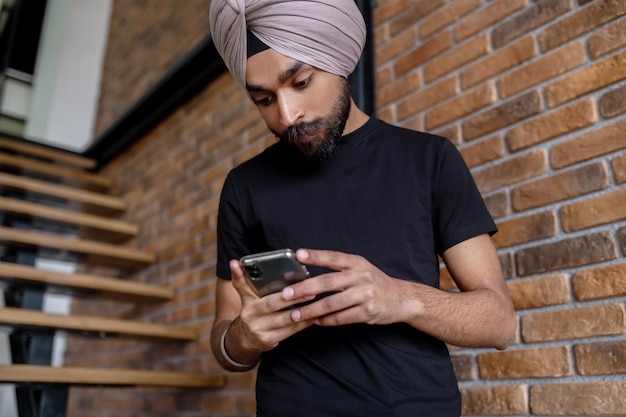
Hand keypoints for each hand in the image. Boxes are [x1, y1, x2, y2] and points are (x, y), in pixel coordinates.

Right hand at [228, 259, 314, 352]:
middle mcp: (250, 315)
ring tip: (315, 301)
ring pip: (283, 319)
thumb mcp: (247, 296)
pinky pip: (289, 331)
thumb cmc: (253, 311)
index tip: (238, 263)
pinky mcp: (269, 340)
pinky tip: (313, 316)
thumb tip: (235, 262)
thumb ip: (244, 280)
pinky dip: (302, 324)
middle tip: (309, 289)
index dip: (239, 275)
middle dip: (291, 297)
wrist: (245, 339)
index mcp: (247, 301)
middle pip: (271, 303)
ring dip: (301, 311)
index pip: (242, 286)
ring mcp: (259, 330)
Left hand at [283, 249, 411, 325]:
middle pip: (328, 282)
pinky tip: (315, 322)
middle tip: (286, 294)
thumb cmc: (373, 282)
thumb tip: (307, 273)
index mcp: (356, 263)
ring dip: (311, 310)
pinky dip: (326, 321)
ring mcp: (365, 295)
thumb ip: (339, 270)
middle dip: (305, 288)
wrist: (400, 298)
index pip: (333, 257)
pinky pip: (341, 318)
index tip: (298, 254)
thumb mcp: (360, 269)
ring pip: (332, 304)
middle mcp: (361, 277)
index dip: (315, 255)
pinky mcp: (367, 312)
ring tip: (296, 314)